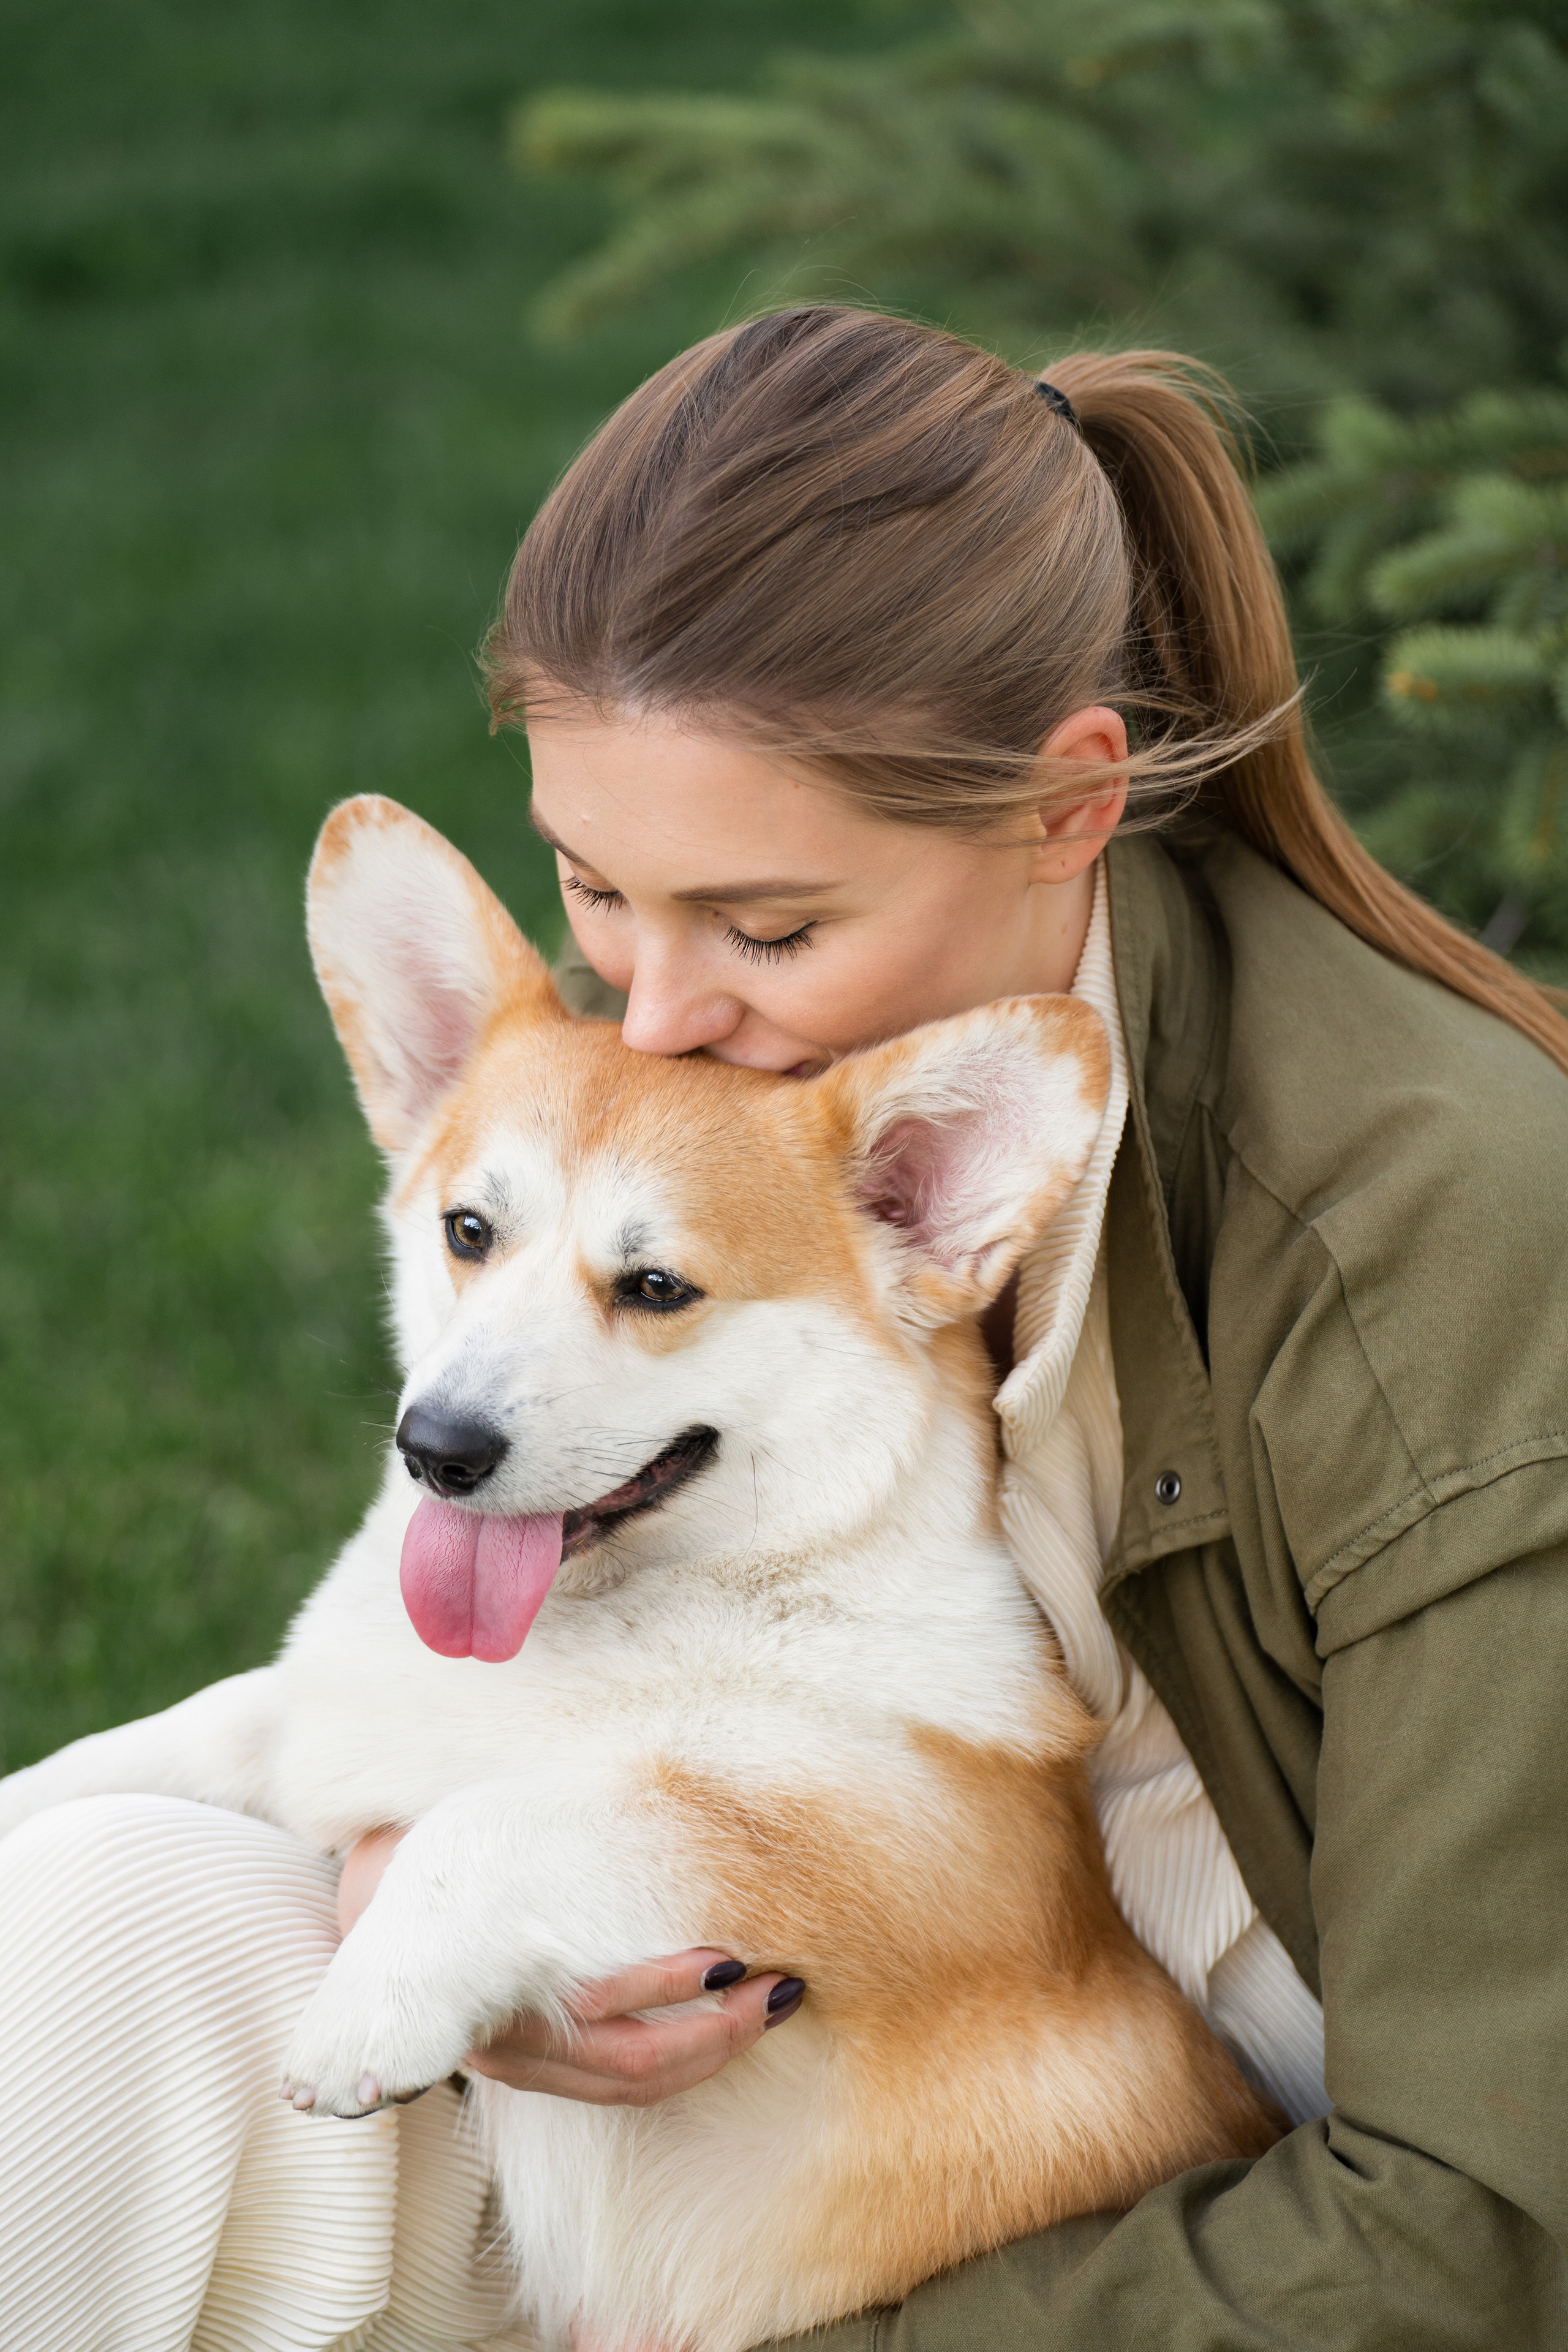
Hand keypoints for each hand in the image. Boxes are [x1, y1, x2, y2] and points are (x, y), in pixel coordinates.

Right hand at [336, 1827, 804, 2108]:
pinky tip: (729, 2026)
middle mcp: (509, 2039)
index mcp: (494, 1977)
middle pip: (630, 2062)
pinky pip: (620, 2087)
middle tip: (778, 1986)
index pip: (595, 2003)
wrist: (377, 1910)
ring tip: (772, 2004)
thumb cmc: (446, 1855)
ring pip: (632, 2086)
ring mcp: (524, 2065)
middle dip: (716, 2032)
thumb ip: (544, 1830)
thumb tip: (627, 1774)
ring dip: (713, 2053)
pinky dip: (683, 2064)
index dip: (665, 1986)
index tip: (730, 1955)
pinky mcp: (539, 2073)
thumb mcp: (482, 1831)